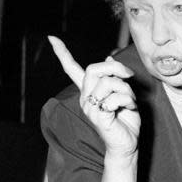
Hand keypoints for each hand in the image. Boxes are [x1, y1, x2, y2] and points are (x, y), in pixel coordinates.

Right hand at [48, 35, 140, 157]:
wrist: (127, 144)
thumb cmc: (126, 120)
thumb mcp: (123, 93)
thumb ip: (115, 77)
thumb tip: (109, 58)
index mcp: (88, 91)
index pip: (72, 69)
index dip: (62, 53)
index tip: (51, 38)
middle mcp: (85, 97)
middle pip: (94, 69)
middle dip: (116, 68)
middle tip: (130, 76)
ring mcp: (89, 107)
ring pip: (108, 82)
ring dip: (126, 89)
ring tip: (130, 101)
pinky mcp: (97, 116)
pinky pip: (114, 98)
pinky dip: (128, 100)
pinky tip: (129, 108)